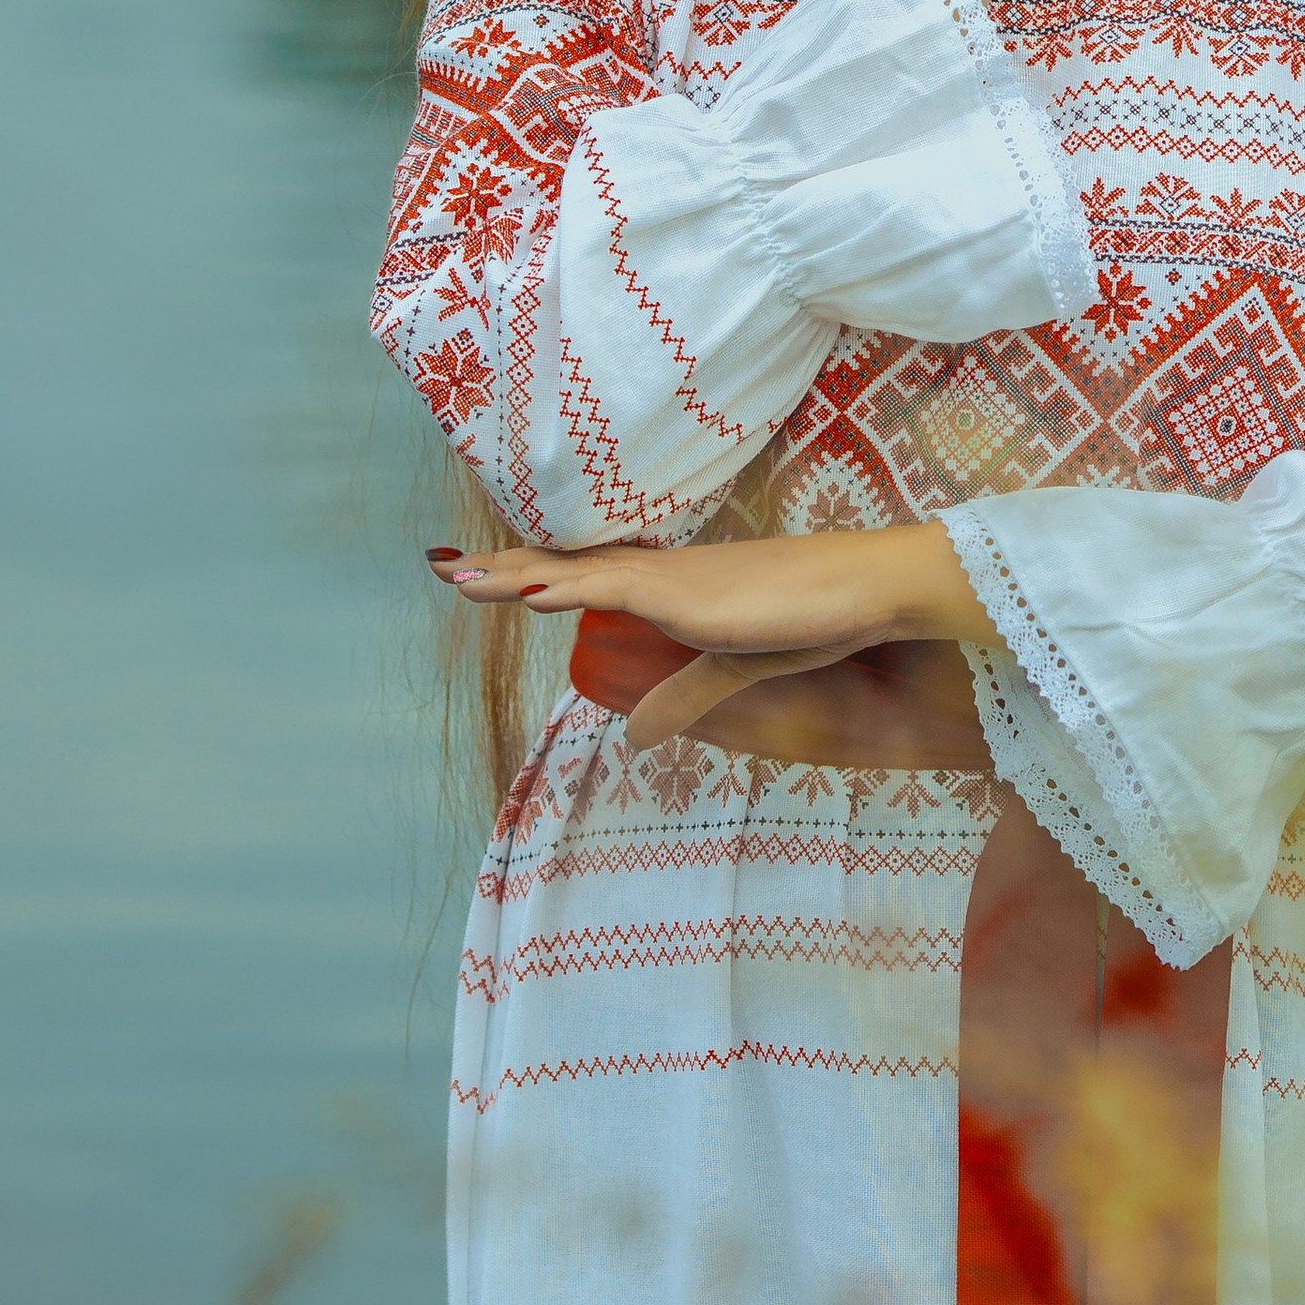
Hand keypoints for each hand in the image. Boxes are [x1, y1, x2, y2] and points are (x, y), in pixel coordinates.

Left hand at [432, 527, 998, 751]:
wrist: (860, 590)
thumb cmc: (810, 617)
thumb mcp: (731, 671)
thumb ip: (681, 700)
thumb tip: (635, 738)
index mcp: (667, 586)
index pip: (585, 576)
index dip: (534, 574)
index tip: (484, 574)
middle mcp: (657, 572)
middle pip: (563, 566)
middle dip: (503, 568)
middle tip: (445, 569)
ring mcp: (666, 577)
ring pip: (572, 571)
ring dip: (512, 573)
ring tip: (457, 577)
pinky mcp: (681, 590)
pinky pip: (609, 586)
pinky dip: (562, 586)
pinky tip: (523, 589)